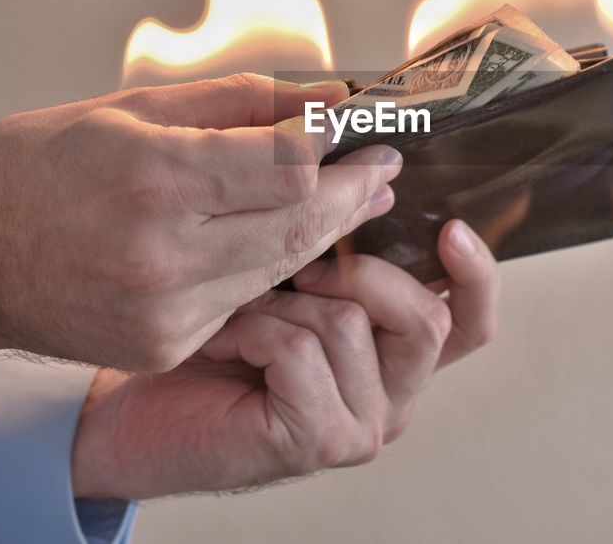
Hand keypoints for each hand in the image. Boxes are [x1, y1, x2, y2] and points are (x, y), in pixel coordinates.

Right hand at [0, 73, 400, 380]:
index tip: (366, 132)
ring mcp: (164, 312)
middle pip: (298, 225)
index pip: (289, 169)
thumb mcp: (129, 110)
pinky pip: (244, 300)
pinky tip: (285, 239)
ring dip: (322, 233)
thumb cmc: (33, 166)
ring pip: (280, 267)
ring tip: (352, 199)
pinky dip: (270, 267)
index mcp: (153, 178)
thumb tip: (320, 97)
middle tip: (380, 169)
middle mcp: (162, 254)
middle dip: (351, 195)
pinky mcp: (163, 345)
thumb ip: (235, 105)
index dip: (338, 150)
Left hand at [70, 220, 499, 498]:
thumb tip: (377, 173)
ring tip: (238, 314)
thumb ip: (338, 239)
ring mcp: (364, 422)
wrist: (136, 410)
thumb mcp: (286, 272)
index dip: (476, 275)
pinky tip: (222, 346)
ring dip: (280, 304)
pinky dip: (254, 333)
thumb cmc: (208, 334)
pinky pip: (305, 351)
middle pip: (428, 317)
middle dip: (360, 273)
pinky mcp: (322, 440)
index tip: (449, 227)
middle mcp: (395, 391)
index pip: (470, 319)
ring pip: (353, 323)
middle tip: (302, 271)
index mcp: (397, 350)